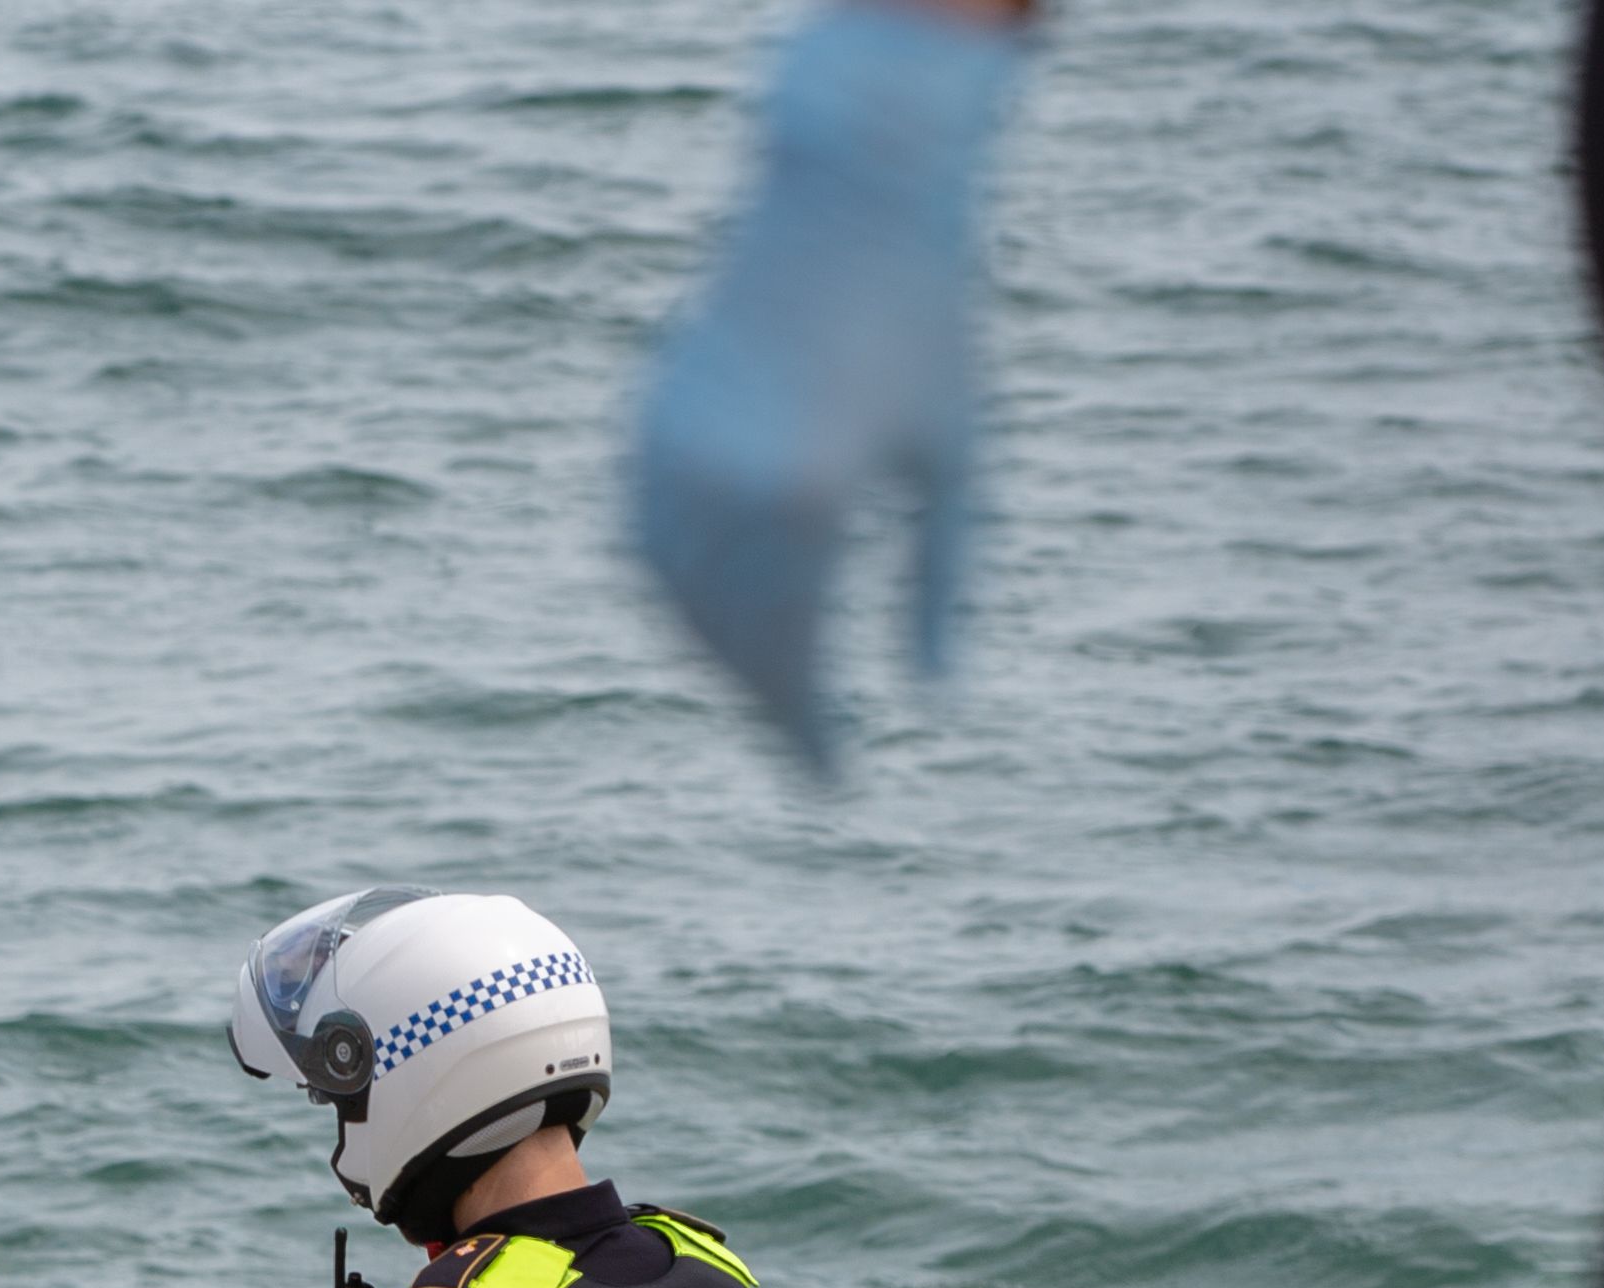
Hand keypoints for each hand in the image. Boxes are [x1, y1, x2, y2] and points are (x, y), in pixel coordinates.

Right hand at [629, 4, 1044, 773]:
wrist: (852, 190)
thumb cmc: (929, 321)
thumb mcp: (957, 462)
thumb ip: (941, 585)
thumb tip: (931, 695)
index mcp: (810, 497)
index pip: (796, 652)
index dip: (809, 727)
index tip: (831, 780)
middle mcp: (727, 480)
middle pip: (730, 636)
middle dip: (765, 701)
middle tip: (800, 747)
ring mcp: (675, 446)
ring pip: (676, 596)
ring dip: (714, 654)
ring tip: (764, 689)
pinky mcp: (650, 417)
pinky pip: (646, 540)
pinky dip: (674, 592)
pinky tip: (712, 615)